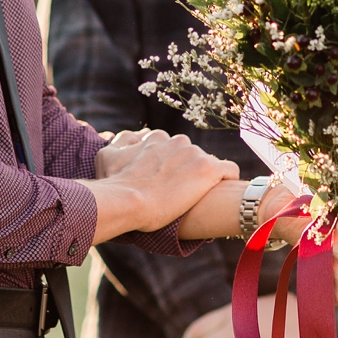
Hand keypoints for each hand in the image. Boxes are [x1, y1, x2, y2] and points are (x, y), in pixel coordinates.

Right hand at [93, 132, 235, 236]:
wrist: (128, 200)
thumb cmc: (115, 182)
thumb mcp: (108, 155)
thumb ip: (122, 141)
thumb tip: (136, 137)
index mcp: (159, 138)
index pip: (174, 148)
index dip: (173, 166)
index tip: (169, 182)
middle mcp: (178, 141)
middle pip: (192, 156)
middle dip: (189, 171)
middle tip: (180, 193)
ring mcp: (195, 154)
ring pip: (209, 163)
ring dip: (204, 179)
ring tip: (198, 198)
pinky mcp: (208, 169)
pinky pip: (229, 170)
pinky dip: (228, 180)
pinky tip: (222, 193)